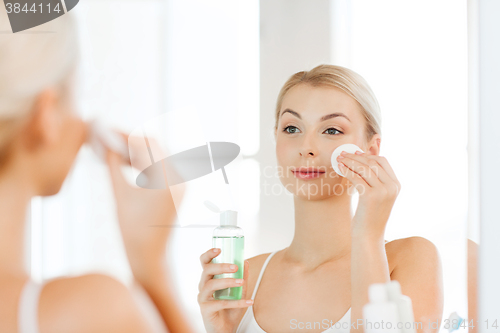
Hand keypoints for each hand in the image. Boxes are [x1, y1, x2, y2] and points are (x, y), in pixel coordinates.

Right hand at [105, 134, 185, 282]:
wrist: (150, 256)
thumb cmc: (133, 231)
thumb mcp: (120, 196)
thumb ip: (113, 167)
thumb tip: (105, 145)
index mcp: (167, 179)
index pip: (147, 144)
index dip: (125, 134)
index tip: (106, 130)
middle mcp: (179, 178)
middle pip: (154, 146)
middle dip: (130, 141)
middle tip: (106, 137)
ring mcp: (180, 183)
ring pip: (157, 155)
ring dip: (136, 150)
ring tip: (111, 149)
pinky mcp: (177, 189)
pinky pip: (160, 167)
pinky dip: (143, 162)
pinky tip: (124, 161)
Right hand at [198, 248, 252, 332]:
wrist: (225, 329)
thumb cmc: (229, 309)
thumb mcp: (239, 291)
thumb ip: (242, 277)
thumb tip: (246, 261)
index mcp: (209, 279)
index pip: (204, 262)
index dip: (209, 254)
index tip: (219, 249)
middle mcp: (203, 286)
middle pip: (206, 270)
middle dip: (221, 266)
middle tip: (235, 267)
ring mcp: (202, 298)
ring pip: (211, 285)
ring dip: (227, 282)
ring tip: (241, 282)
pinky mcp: (206, 310)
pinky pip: (220, 303)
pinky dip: (236, 302)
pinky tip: (248, 302)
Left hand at [336, 150, 400, 238]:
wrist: (368, 236)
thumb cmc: (369, 216)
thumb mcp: (377, 196)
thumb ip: (375, 181)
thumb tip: (361, 162)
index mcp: (396, 185)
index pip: (382, 161)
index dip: (367, 155)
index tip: (354, 153)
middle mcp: (392, 186)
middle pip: (372, 162)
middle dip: (356, 156)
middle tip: (342, 154)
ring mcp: (382, 191)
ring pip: (363, 168)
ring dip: (349, 162)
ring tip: (338, 159)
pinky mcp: (370, 196)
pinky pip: (356, 177)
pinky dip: (346, 171)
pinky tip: (339, 168)